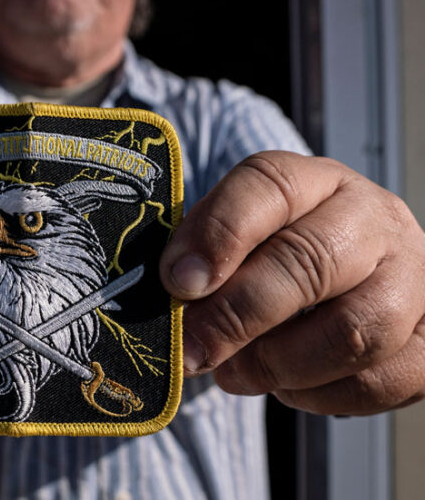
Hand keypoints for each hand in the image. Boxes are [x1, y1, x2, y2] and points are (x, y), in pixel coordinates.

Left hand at [160, 151, 424, 415]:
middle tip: (194, 348)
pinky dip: (319, 395)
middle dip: (238, 315)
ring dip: (279, 363)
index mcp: (314, 182)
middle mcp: (372, 218)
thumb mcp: (237, 235)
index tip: (179, 282)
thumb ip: (205, 253)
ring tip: (235, 371)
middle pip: (310, 261)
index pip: (271, 185)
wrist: (352, 271)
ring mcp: (412, 276)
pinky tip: (285, 385)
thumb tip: (175, 292)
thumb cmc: (278, 253)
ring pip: (354, 329)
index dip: (220, 234)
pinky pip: (379, 380)